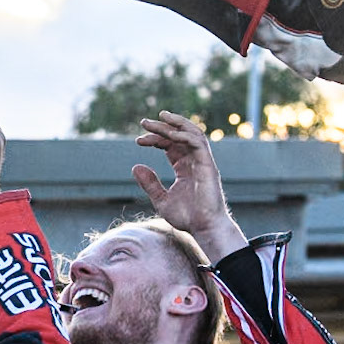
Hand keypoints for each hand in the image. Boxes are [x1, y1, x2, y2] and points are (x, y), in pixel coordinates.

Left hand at [132, 111, 241, 258]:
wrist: (204, 228)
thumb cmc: (187, 217)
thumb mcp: (161, 199)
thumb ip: (150, 183)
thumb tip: (136, 166)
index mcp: (184, 167)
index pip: (169, 145)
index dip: (155, 139)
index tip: (138, 140)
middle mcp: (194, 161)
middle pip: (178, 136)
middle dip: (161, 127)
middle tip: (144, 122)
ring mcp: (202, 162)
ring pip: (192, 133)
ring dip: (176, 123)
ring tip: (161, 116)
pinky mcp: (208, 165)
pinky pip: (198, 144)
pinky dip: (184, 136)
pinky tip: (170, 135)